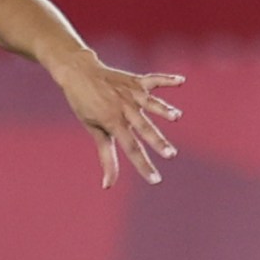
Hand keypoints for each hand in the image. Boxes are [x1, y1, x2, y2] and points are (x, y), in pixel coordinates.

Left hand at [51, 56, 184, 188]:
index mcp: (112, 122)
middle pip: (143, 127)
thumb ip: (106, 157)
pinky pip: (153, 79)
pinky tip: (181, 81)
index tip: (155, 180)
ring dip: (164, 109)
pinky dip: (167, 80)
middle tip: (170, 154)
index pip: (131, 148)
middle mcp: (123, 107)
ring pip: (150, 103)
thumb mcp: (94, 130)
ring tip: (176, 116)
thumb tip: (107, 186)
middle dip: (157, 141)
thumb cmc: (85, 105)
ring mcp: (130, 93)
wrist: (78, 73)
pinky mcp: (135, 80)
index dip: (143, 165)